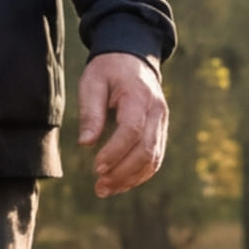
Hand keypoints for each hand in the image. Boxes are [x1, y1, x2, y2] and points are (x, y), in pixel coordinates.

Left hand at [76, 51, 169, 194]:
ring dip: (130, 179)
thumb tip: (86, 143)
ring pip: (154, 159)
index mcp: (139, 96)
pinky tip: (119, 184)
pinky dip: (139, 175)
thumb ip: (90, 112)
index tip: (96, 167)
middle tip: (99, 186)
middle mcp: (157, 111)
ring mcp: (162, 122)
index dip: (115, 152)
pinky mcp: (160, 131)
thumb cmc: (108, 70)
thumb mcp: (92, 82)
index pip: (132, 130)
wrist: (132, 59)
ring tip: (104, 190)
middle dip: (123, 172)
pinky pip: (155, 158)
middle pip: (147, 149)